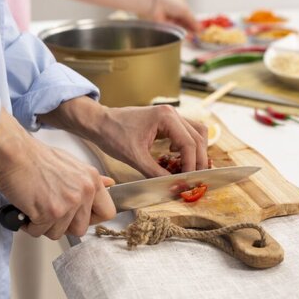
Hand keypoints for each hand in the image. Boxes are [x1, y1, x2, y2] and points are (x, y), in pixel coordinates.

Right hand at [0, 109, 115, 238]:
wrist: (15, 153)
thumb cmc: (37, 157)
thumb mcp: (72, 164)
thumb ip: (89, 179)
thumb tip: (109, 183)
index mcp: (92, 181)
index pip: (107, 212)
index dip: (92, 219)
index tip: (79, 216)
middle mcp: (83, 193)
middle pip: (81, 229)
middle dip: (63, 225)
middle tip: (51, 212)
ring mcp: (67, 204)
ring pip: (58, 233)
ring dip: (44, 225)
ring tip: (37, 207)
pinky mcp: (49, 213)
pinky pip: (40, 231)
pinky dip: (30, 224)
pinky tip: (28, 209)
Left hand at [39, 97, 207, 177]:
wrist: (99, 123)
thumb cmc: (113, 135)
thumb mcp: (135, 158)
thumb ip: (156, 172)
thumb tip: (174, 185)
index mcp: (165, 117)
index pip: (189, 143)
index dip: (192, 164)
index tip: (190, 180)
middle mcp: (172, 113)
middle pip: (198, 137)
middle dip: (199, 160)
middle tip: (195, 179)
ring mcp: (170, 116)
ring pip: (196, 133)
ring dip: (196, 151)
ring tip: (190, 169)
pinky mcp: (167, 121)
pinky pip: (186, 133)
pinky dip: (188, 146)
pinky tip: (177, 158)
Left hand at [146, 0, 199, 33]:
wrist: (156, 5)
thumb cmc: (170, 3)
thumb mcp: (185, 11)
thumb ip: (193, 20)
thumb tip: (200, 28)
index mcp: (182, 8)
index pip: (191, 18)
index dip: (196, 24)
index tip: (201, 31)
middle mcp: (177, 15)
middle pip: (187, 25)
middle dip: (193, 30)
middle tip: (198, 35)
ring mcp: (172, 22)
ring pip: (182, 29)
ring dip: (188, 33)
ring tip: (193, 37)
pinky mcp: (167, 28)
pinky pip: (176, 32)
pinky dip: (182, 34)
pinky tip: (187, 36)